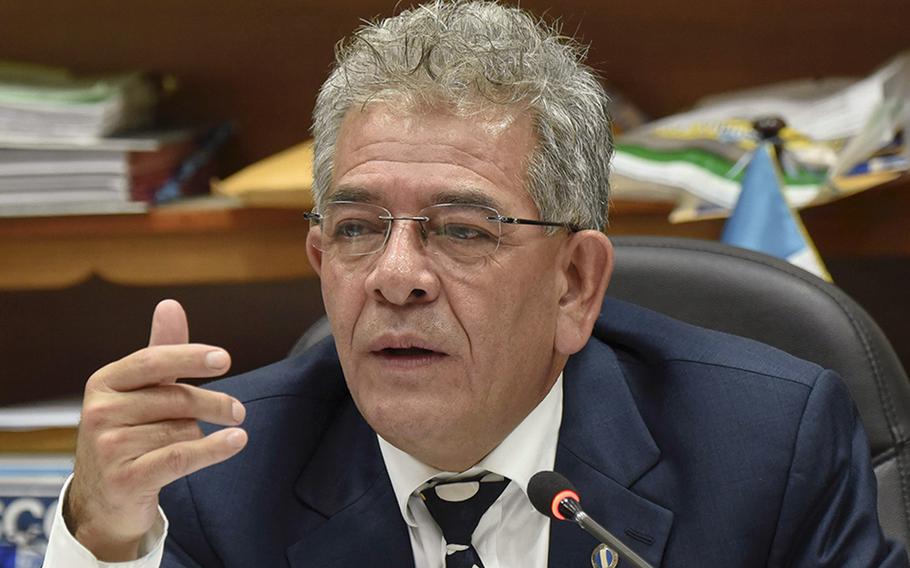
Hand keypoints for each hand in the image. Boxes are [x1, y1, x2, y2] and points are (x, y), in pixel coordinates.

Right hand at [65, 299, 247, 560]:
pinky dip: (214, 449)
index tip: (225, 360)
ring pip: (181, 430)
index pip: (153, 361)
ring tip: (194, 441)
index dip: (190, 358)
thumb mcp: (141, 391)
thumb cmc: (129, 433)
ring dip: (199, 435)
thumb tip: (170, 304)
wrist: (104, 500)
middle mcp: (100, 412)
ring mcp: (108, 447)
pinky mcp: (125, 478)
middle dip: (213, 403)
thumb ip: (161, 350)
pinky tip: (236, 441)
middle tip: (238, 410)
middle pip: (175, 398)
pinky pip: (182, 456)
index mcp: (104, 382)